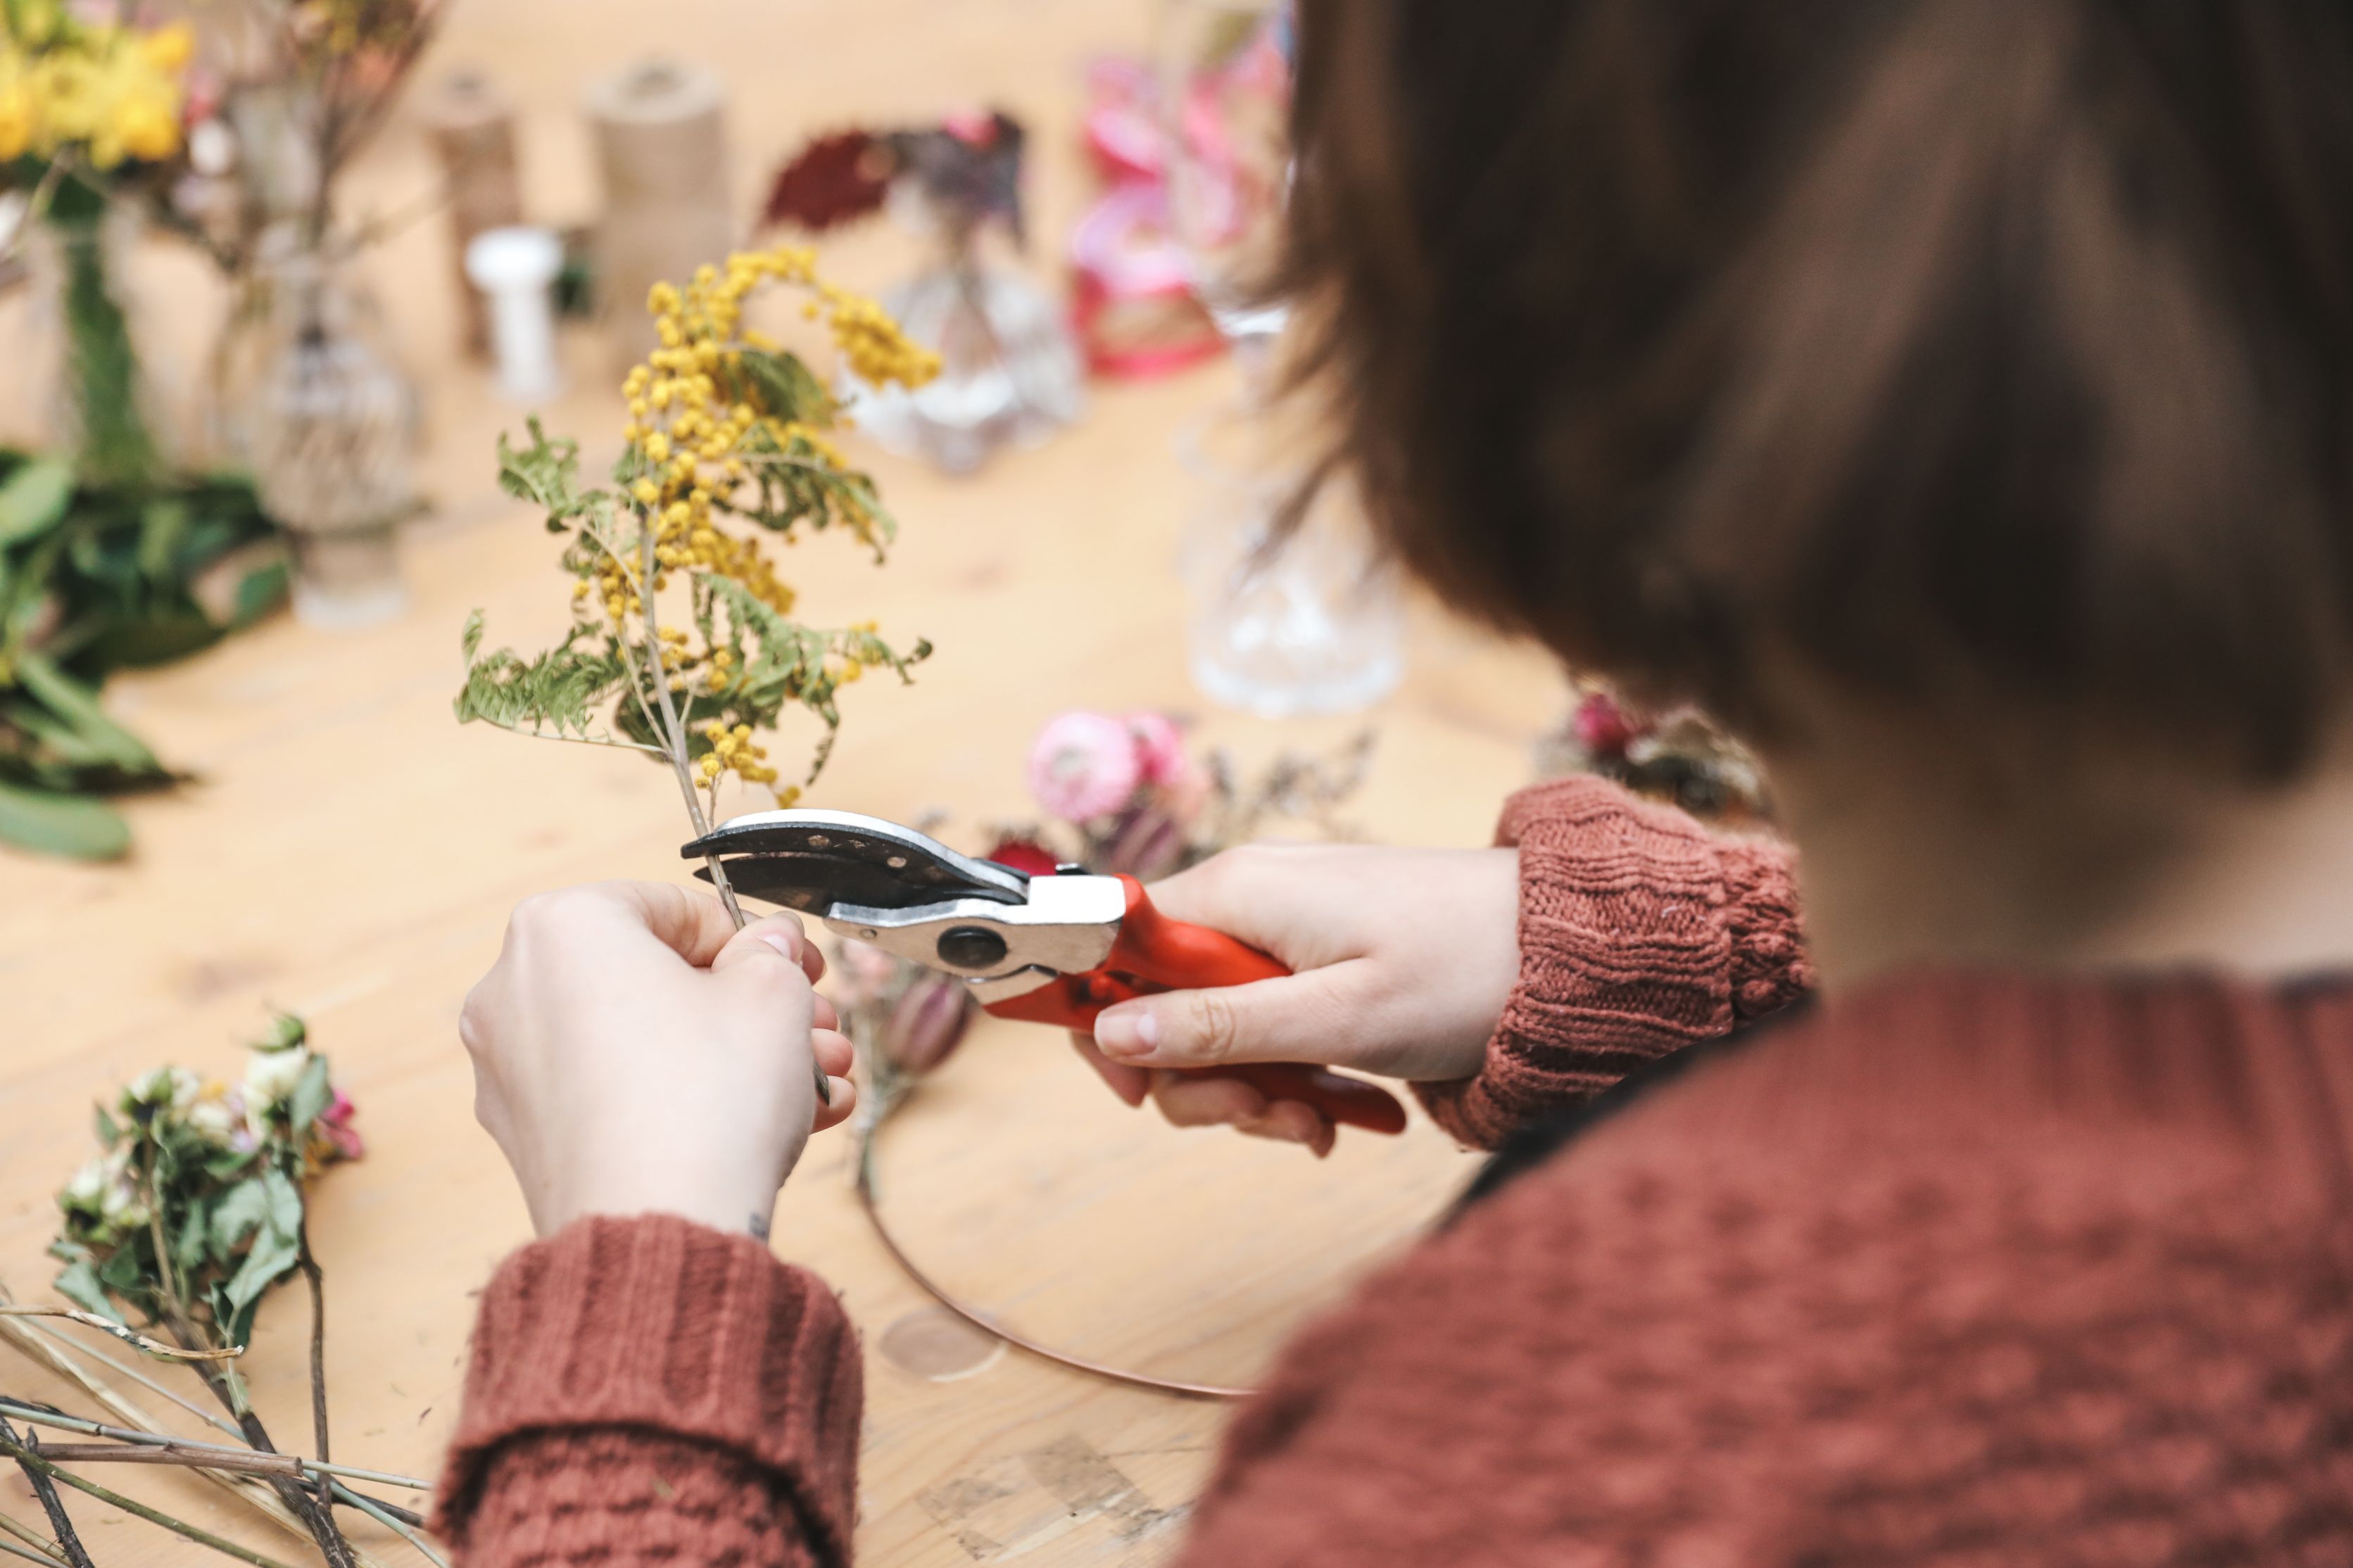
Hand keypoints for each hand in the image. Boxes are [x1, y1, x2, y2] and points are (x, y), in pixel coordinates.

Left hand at [460, 881, 856, 1239]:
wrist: (659, 1232)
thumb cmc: (707, 1097)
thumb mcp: (773, 993)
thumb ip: (771, 954)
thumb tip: (766, 946)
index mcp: (564, 926)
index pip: (674, 907)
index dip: (752, 937)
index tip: (797, 965)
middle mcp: (516, 989)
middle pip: (658, 980)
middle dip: (751, 1006)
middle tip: (814, 1028)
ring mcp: (513, 1069)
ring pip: (645, 1041)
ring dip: (734, 1056)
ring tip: (814, 1085)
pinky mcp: (529, 1137)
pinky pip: (619, 1094)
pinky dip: (685, 1098)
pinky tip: (769, 1122)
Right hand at [1078, 844, 1519, 1154]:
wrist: (1573, 955)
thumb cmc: (1463, 971)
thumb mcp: (1335, 1017)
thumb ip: (1217, 1026)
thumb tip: (1110, 1032)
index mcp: (1237, 893)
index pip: (1113, 946)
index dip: (1105, 1024)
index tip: (1138, 1094)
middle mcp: (1250, 902)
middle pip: (1162, 1004)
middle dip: (1201, 1081)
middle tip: (1267, 1117)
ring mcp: (1288, 934)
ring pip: (1218, 1029)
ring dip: (1254, 1091)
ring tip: (1319, 1123)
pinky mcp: (1323, 966)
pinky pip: (1271, 1029)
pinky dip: (1293, 1078)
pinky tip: (1342, 1112)